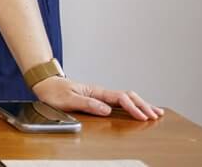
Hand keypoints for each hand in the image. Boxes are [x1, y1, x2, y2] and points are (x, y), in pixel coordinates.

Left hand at [32, 77, 163, 120]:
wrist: (45, 84)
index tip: (142, 117)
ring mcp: (100, 95)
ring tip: (156, 112)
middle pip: (128, 96)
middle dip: (143, 105)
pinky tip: (138, 109)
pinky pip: (120, 101)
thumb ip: (87, 104)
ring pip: (126, 98)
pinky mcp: (98, 99)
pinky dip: (132, 105)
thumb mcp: (68, 99)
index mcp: (96, 91)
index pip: (120, 98)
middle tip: (156, 115)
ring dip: (141, 104)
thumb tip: (107, 110)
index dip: (132, 108)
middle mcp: (101, 92)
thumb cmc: (54, 91)